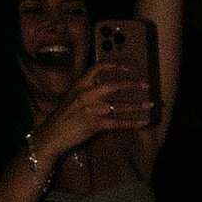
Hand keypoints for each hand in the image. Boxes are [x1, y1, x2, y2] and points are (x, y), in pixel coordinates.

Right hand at [31, 64, 152, 160]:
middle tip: (146, 86)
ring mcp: (90, 110)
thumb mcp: (70, 99)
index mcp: (78, 86)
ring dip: (137, 106)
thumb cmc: (61, 119)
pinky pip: (117, 123)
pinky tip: (142, 122)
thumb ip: (85, 93)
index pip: (96, 68)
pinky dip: (132, 123)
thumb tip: (102, 89)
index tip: (126, 67)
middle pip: (112, 86)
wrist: (50, 136)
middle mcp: (85, 95)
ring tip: (150, 105)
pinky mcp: (94, 125)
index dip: (112, 66)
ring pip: (118, 106)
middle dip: (131, 85)